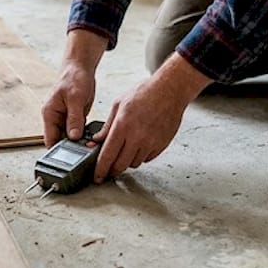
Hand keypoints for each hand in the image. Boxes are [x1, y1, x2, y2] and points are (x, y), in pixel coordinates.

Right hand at [41, 29, 106, 145]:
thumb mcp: (75, 98)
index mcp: (49, 113)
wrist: (80, 67)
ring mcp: (65, 118)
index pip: (50, 139)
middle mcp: (55, 118)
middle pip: (60, 140)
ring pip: (70, 137)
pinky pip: (78, 130)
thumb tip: (74, 136)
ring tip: (90, 144)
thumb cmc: (73, 77)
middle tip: (85, 150)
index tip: (72, 156)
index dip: (59, 149)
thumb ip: (74, 118)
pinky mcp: (74, 117)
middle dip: (72, 146)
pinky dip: (84, 134)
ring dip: (79, 141)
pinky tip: (92, 137)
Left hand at [92, 52, 210, 181]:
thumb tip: (97, 140)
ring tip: (126, 149)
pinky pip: (147, 159)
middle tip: (108, 168)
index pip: (107, 156)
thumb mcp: (118, 104)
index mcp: (122, 126)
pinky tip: (139, 144)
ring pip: (134, 164)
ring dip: (127, 161)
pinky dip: (140, 156)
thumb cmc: (144, 93)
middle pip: (120, 165)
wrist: (170, 91)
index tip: (97, 177)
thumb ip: (107, 126)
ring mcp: (150, 143)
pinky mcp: (161, 145)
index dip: (100, 170)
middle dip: (112, 169)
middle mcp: (136, 137)